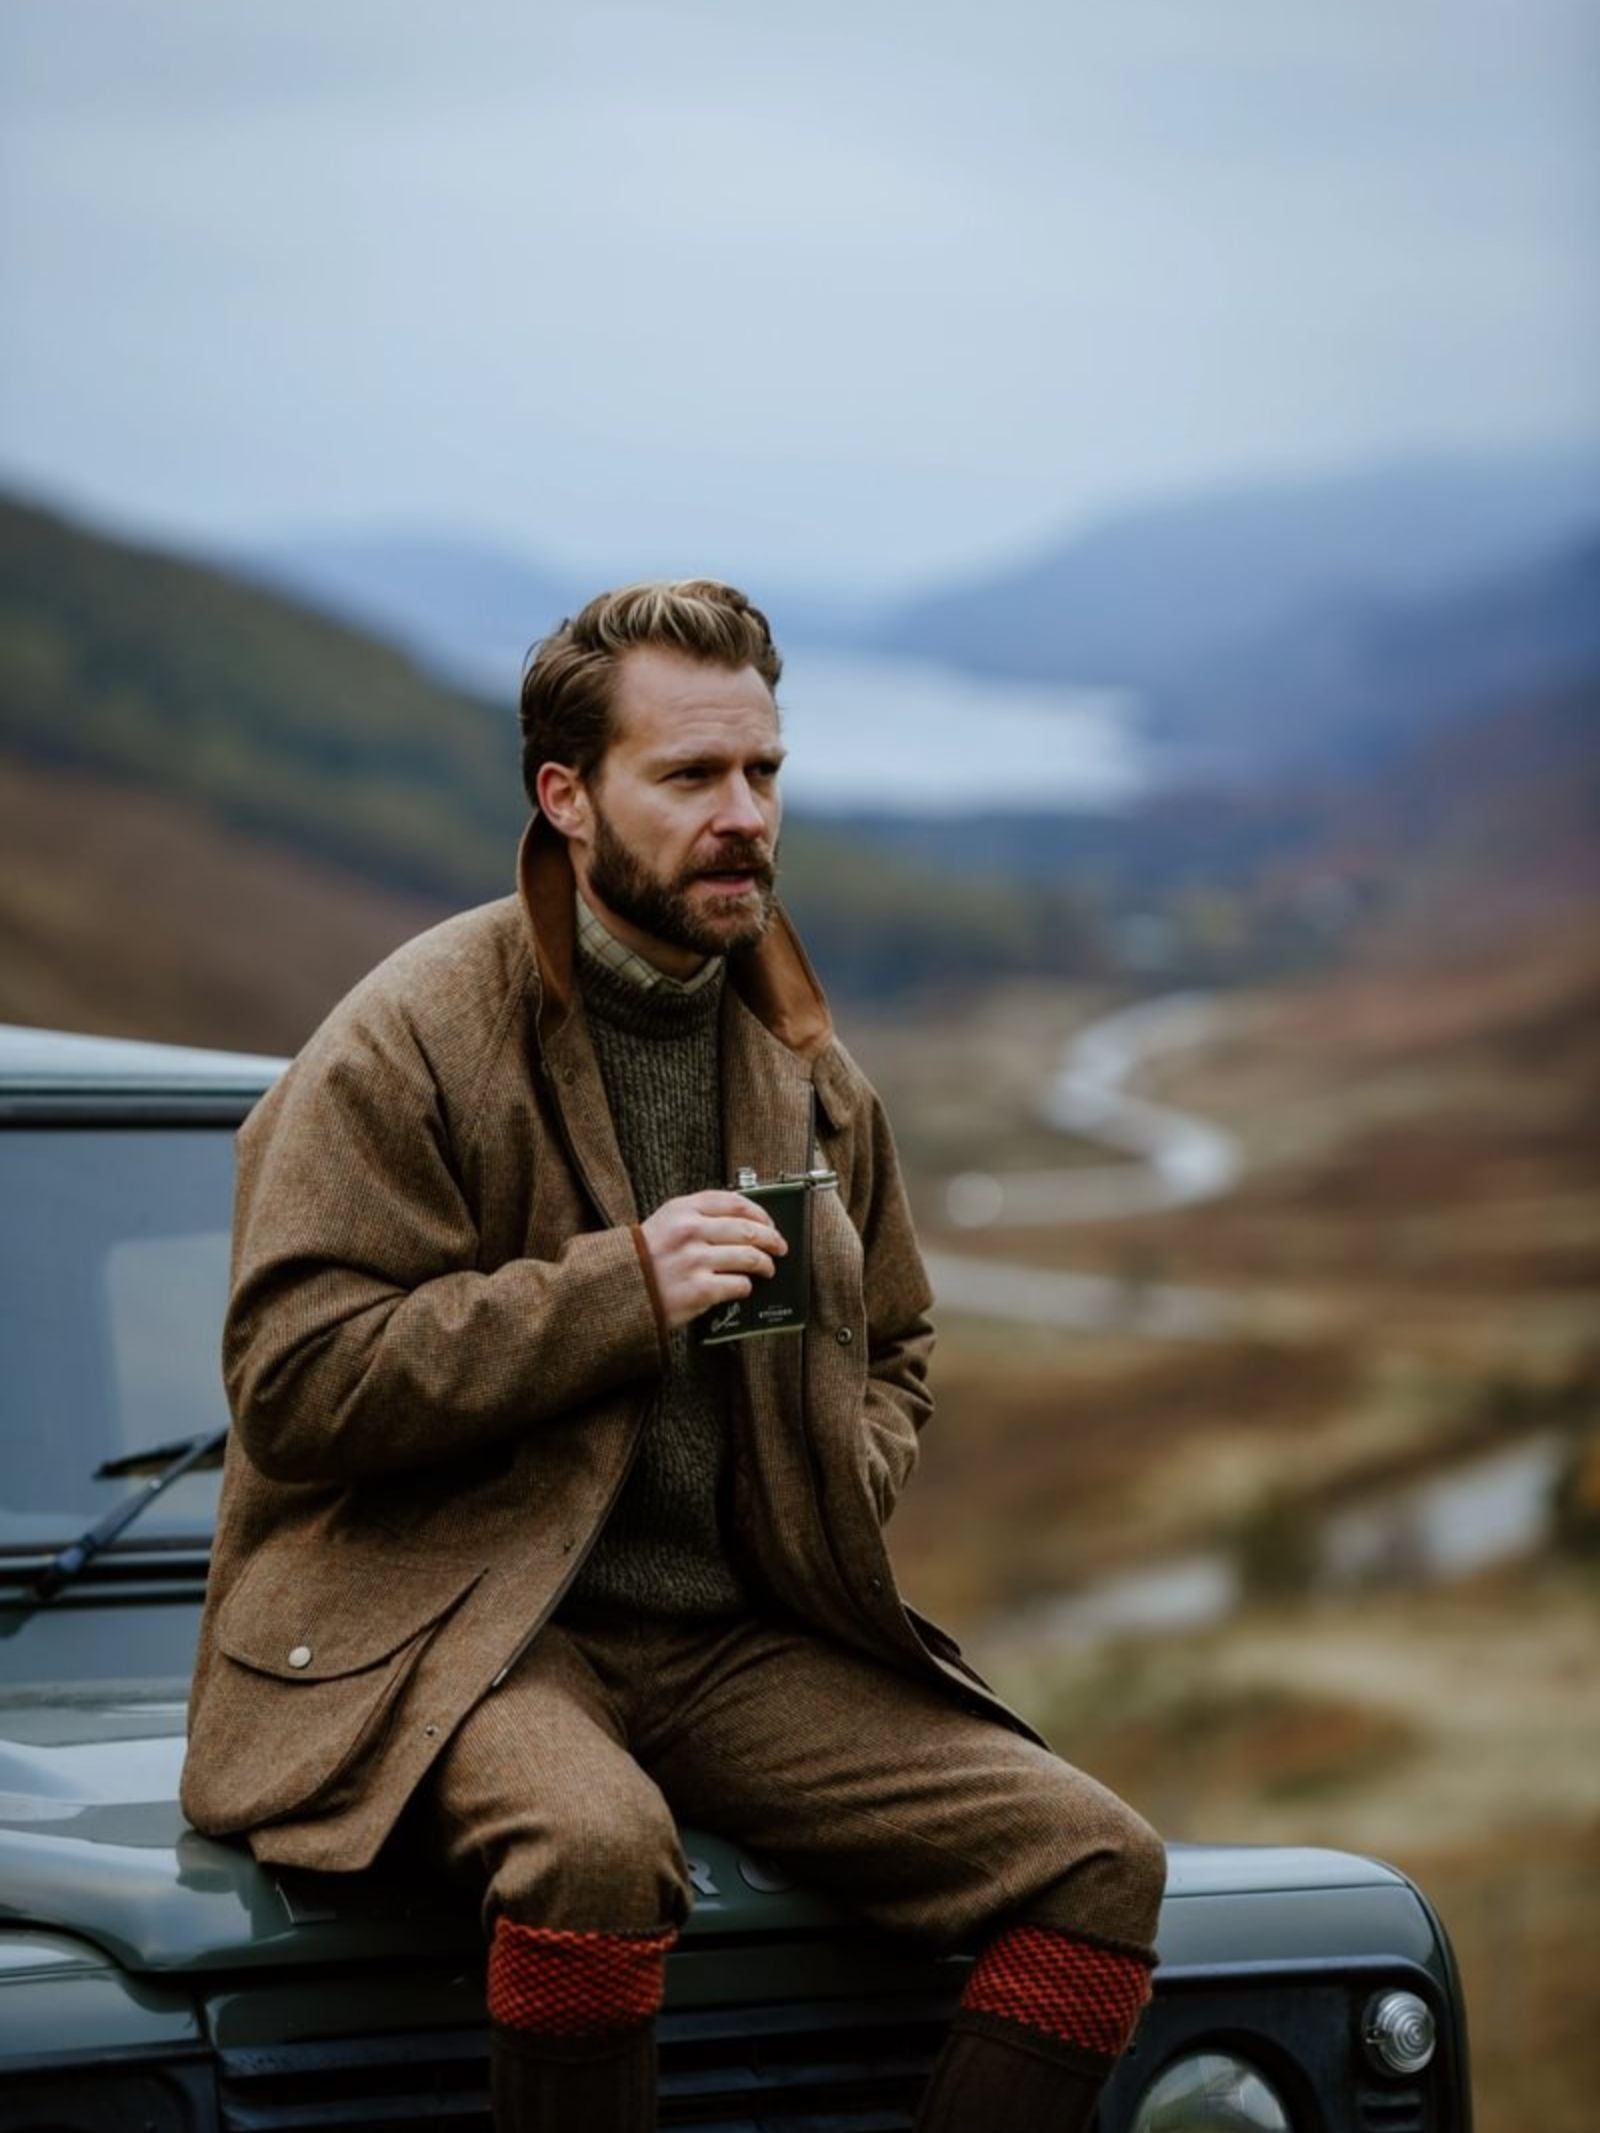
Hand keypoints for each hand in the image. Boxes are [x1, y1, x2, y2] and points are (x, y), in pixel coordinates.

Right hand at [638, 1190, 787, 1330]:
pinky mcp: (698, 1289)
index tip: (770, 1223)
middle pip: (748, 1229)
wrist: (616, 1290)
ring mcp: (694, 1260)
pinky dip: (746, 1286)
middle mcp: (689, 1231)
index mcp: (682, 1209)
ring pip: (749, 1257)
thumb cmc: (643, 1259)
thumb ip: (697, 1216)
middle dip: (772, 1239)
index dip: (760, 1213)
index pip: (735, 1202)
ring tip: (767, 1269)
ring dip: (765, 1265)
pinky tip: (744, 1287)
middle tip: (779, 1247)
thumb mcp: (664, 1223)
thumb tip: (744, 1223)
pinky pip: (738, 1284)